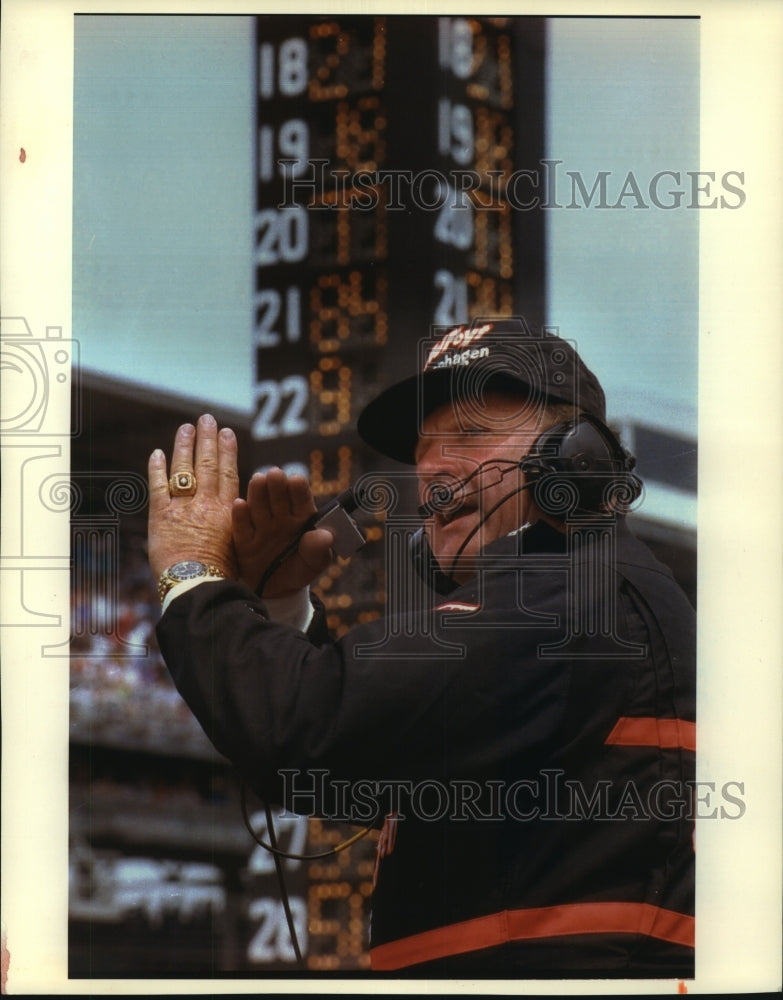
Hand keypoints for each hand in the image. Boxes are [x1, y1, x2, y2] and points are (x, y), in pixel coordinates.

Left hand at [148, 414, 239, 580]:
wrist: (198, 584)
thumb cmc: (223, 573)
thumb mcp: (240, 546)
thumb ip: (236, 523)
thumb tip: (239, 510)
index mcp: (228, 510)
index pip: (228, 472)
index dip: (227, 451)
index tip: (227, 433)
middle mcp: (206, 503)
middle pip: (207, 464)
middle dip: (207, 439)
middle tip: (207, 419)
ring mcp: (183, 507)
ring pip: (184, 468)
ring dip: (184, 446)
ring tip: (186, 427)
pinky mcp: (161, 515)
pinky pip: (157, 486)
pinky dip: (156, 468)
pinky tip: (156, 453)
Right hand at [231, 468, 333, 596]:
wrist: (277, 590)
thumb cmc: (300, 569)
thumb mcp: (315, 562)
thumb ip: (319, 549)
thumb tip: (326, 536)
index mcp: (301, 517)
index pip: (301, 500)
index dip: (298, 489)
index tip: (296, 480)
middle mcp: (280, 518)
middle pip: (278, 499)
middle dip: (277, 485)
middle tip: (275, 474)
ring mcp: (261, 527)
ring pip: (259, 507)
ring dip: (258, 494)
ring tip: (258, 481)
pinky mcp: (244, 541)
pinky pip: (241, 528)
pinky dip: (240, 516)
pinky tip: (240, 504)